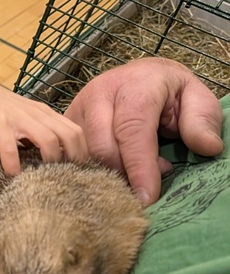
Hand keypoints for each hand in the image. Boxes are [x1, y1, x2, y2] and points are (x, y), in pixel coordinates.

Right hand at [0, 78, 87, 175]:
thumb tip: (51, 155)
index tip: (79, 171)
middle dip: (74, 158)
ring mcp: (17, 117)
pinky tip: (12, 173)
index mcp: (43, 112)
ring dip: (50, 161)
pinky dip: (13, 162)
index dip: (82, 152)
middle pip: (69, 135)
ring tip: (44, 177)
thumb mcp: (23, 115)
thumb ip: (37, 129)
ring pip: (48, 139)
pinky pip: (10, 146)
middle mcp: (35, 114)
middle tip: (68, 178)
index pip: (75, 130)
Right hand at [65, 58, 223, 204]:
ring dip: (106, 174)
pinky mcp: (66, 121)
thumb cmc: (171, 92)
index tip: (147, 198)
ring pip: (83, 153)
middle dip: (122, 175)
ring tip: (131, 175)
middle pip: (101, 145)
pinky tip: (113, 171)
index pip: (132, 130)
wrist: (140, 75)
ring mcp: (78, 106)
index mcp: (135, 85)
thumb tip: (207, 148)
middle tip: (143, 188)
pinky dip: (91, 170)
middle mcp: (100, 92)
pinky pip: (72, 154)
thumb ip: (203, 121)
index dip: (139, 167)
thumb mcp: (198, 100)